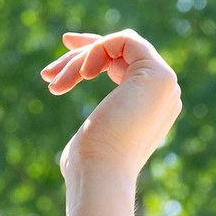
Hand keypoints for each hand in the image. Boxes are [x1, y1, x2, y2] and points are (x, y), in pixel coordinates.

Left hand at [43, 30, 180, 180]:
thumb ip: (103, 120)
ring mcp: (166, 84)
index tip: (66, 46)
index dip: (96, 51)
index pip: (128, 63)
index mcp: (152, 107)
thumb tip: (98, 122)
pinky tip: (82, 75)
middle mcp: (165, 93)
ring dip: (79, 61)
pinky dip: (97, 50)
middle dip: (82, 53)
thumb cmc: (89, 165)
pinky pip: (124, 40)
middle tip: (50, 67)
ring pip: (117, 46)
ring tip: (54, 83)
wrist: (100, 175)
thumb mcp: (93, 135)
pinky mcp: (159, 75)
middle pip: (121, 52)